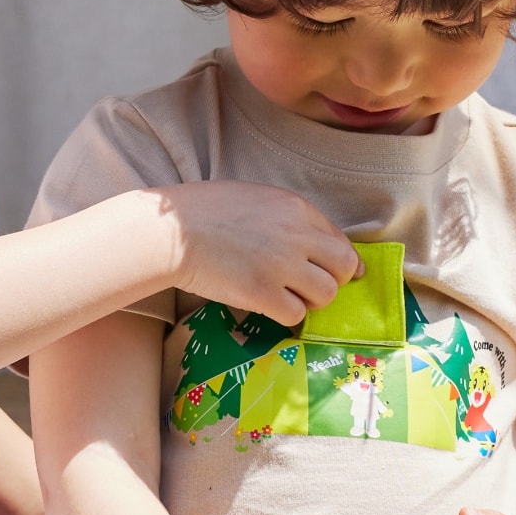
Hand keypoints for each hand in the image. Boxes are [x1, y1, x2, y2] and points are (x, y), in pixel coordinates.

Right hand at [165, 182, 363, 324]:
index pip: (341, 241)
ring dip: (310, 300)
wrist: (171, 231)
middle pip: (344, 269)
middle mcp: (296, 236)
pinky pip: (296, 315)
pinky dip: (285, 315)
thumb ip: (292, 219)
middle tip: (309, 287)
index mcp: (296, 208)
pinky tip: (267, 305)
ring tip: (286, 295)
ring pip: (325, 295)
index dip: (340, 262)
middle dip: (333, 281)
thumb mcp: (259, 199)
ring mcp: (281, 266)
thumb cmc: (207, 212)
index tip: (334, 274)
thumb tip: (325, 248)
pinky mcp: (263, 294)